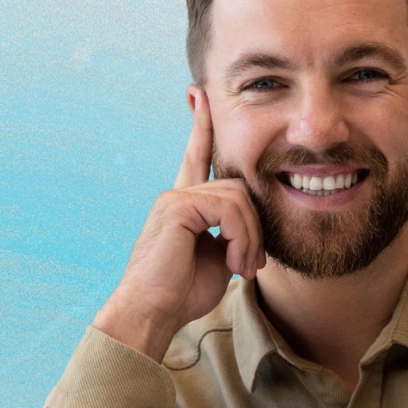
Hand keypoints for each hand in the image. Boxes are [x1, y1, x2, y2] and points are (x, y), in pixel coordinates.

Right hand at [93, 89, 264, 361]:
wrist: (152, 313)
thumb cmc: (182, 293)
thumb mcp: (217, 259)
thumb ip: (232, 234)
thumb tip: (254, 232)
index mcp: (186, 204)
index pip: (198, 157)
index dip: (202, 127)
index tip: (199, 94)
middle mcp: (178, 195)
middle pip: (239, 188)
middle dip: (255, 228)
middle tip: (251, 265)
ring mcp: (175, 198)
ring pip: (239, 199)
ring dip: (250, 238)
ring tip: (242, 267)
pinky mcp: (177, 207)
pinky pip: (230, 210)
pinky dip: (241, 238)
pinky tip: (233, 262)